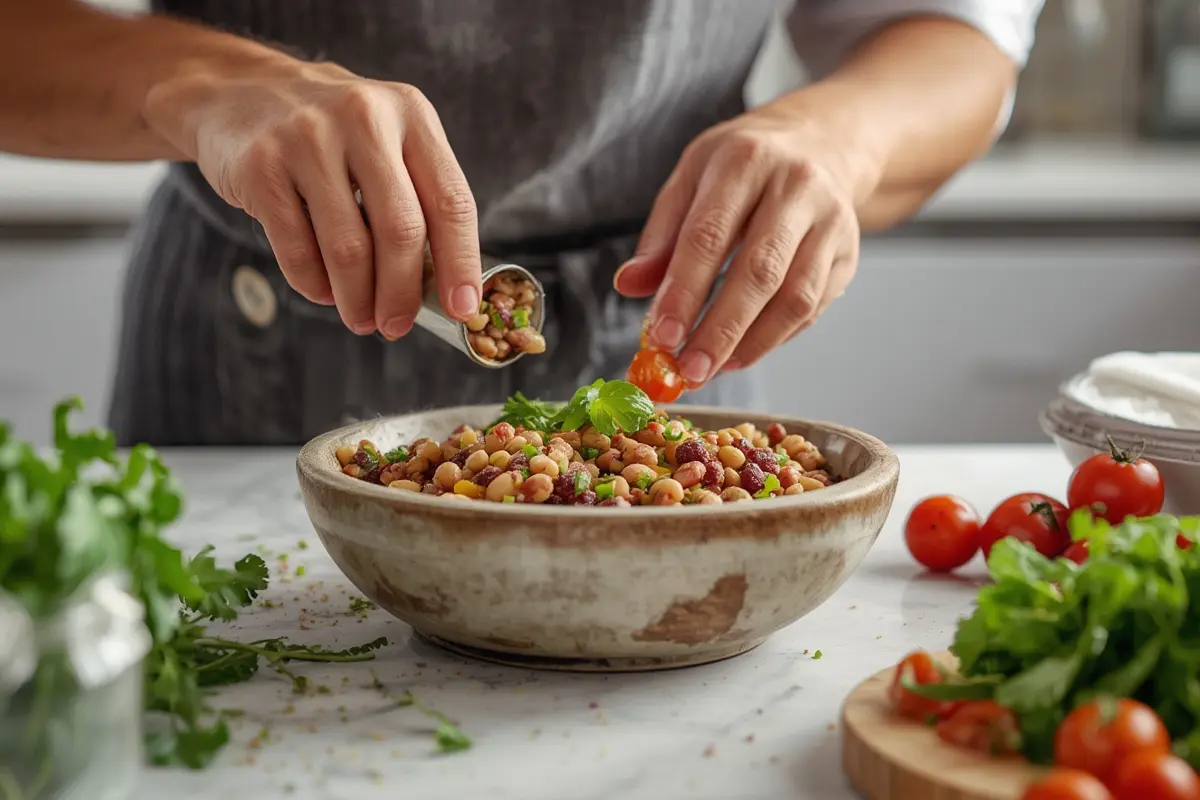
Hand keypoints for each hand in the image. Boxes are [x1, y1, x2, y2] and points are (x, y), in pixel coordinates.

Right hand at [145, 58, 480, 338]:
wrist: (241, 92)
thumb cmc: (334, 135)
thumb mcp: (388, 141)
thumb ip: (418, 198)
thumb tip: (443, 287)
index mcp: (411, 115)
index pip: (451, 201)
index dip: (461, 263)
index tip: (462, 308)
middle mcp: (364, 119)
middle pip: (401, 231)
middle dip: (402, 293)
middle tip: (396, 326)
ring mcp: (307, 139)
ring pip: (348, 248)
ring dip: (358, 299)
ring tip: (361, 319)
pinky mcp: (261, 166)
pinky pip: (297, 249)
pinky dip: (314, 284)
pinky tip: (323, 291)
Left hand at [614, 105, 870, 383]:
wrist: (819, 143)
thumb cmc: (743, 165)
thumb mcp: (691, 178)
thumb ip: (660, 235)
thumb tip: (630, 286)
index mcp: (745, 160)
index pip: (709, 235)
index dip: (684, 291)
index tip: (663, 336)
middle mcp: (796, 186)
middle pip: (759, 272)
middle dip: (720, 330)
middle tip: (690, 370)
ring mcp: (831, 220)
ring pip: (795, 297)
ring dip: (752, 343)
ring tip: (714, 368)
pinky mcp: (848, 252)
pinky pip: (813, 307)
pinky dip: (776, 337)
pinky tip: (743, 351)